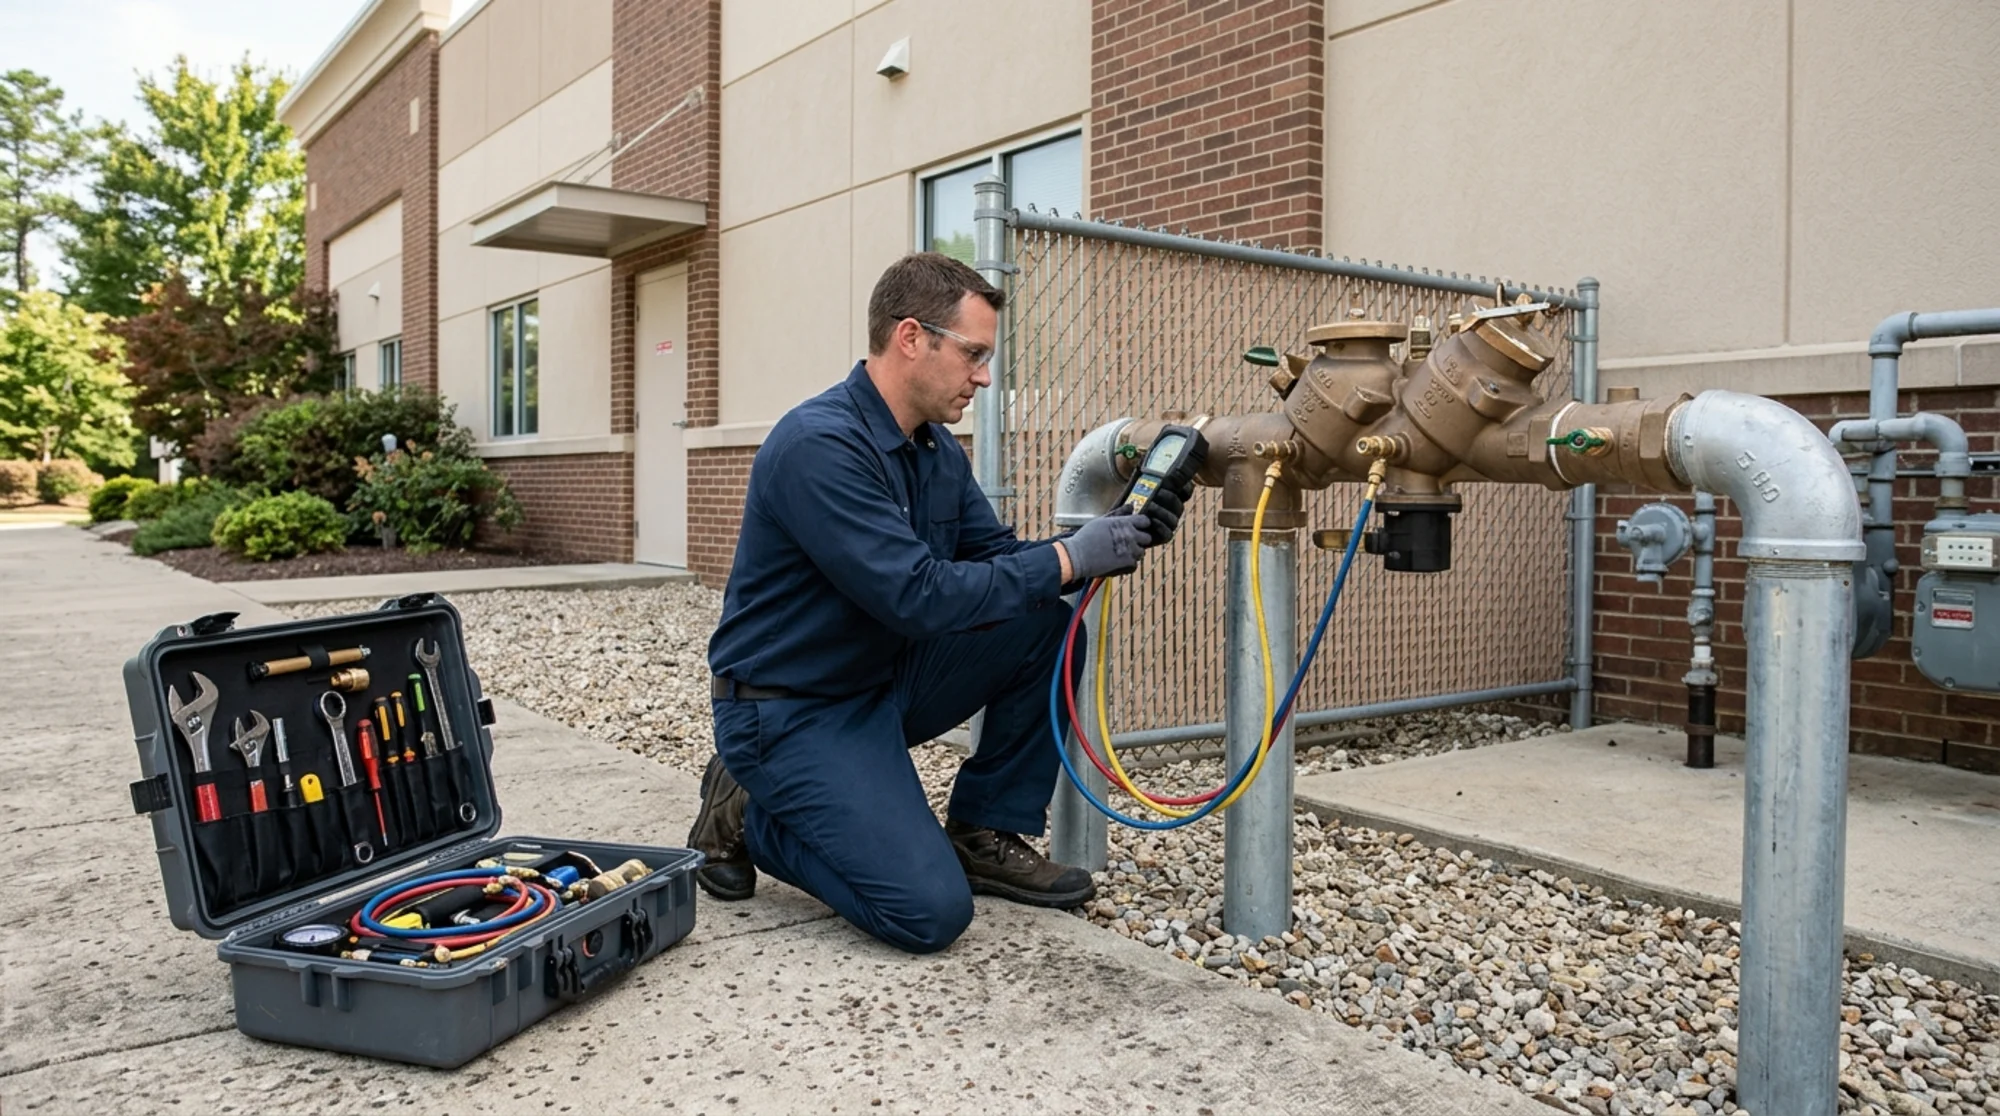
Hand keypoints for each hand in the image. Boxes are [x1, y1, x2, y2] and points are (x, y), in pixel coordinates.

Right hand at [1062, 506, 1147, 580]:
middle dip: (1139, 540)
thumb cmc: (1087, 537)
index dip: (1141, 525)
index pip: (1145, 521)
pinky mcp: (1128, 564)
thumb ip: (1119, 513)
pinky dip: (1127, 565)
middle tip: (1127, 542)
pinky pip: (1134, 565)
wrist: (1078, 556)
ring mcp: (1131, 550)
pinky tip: (1116, 561)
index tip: (1135, 528)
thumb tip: (1132, 505)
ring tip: (1118, 552)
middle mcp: (1131, 536)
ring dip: (1133, 553)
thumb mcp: (1103, 521)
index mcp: (1125, 523)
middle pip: (1147, 538)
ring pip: (1141, 552)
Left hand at [1136, 430, 1204, 546]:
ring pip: (1174, 518)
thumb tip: (1147, 455)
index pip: (1186, 490)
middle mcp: (1172, 509)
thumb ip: (1144, 471)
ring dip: (1162, 511)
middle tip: (1158, 492)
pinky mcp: (1162, 536)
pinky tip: (1150, 521)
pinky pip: (1168, 533)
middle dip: (1169, 497)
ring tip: (1149, 506)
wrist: (1116, 522)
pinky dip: (1160, 526)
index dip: (1185, 486)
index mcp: (1171, 495)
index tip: (1175, 481)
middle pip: (1179, 503)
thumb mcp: (1135, 482)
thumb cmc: (1127, 500)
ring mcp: (1168, 523)